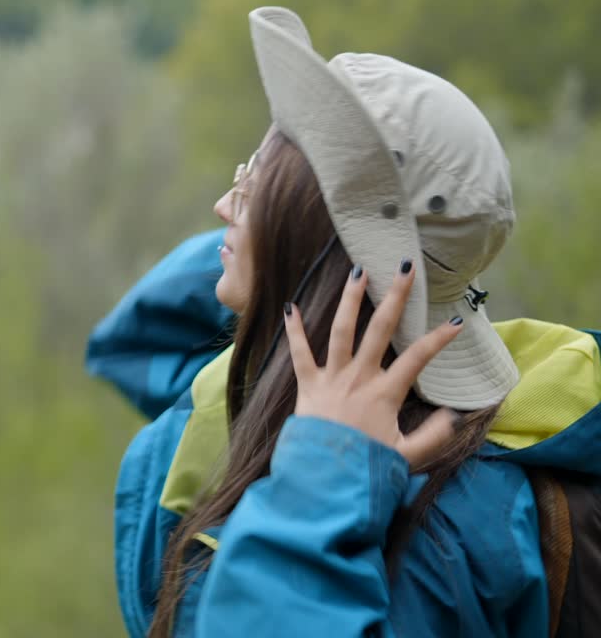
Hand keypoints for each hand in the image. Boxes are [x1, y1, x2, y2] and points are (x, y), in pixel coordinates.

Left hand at [282, 259, 462, 470]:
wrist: (322, 478)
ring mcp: (332, 378)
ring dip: (350, 300)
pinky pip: (300, 353)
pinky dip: (294, 331)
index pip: (418, 359)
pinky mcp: (307, 384)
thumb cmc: (364, 467)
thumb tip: (455, 416)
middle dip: (395, 298)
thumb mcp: (407, 457)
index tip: (456, 322)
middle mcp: (359, 378)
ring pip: (341, 331)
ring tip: (358, 272)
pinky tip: (290, 306)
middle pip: (380, 330)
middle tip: (404, 269)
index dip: (438, 340)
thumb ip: (433, 436)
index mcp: (386, 393)